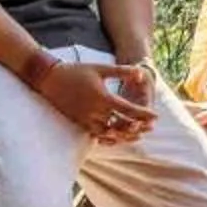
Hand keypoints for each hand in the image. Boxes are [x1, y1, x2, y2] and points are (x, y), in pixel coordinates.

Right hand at [31, 59, 154, 142]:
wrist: (50, 79)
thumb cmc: (77, 71)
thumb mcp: (101, 68)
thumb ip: (122, 72)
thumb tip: (141, 73)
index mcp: (103, 97)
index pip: (129, 110)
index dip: (144, 115)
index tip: (156, 117)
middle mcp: (95, 111)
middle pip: (122, 125)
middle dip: (138, 127)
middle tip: (150, 128)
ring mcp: (86, 119)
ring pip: (110, 133)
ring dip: (124, 135)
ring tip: (137, 134)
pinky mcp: (79, 123)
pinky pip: (97, 135)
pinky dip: (109, 138)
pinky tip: (117, 137)